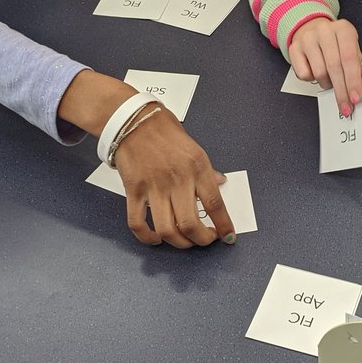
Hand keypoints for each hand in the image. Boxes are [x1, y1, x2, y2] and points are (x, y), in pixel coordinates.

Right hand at [114, 106, 236, 248]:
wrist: (133, 119)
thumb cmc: (164, 130)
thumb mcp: (195, 147)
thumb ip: (207, 170)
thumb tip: (220, 183)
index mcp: (197, 167)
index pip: (215, 204)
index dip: (224, 226)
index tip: (228, 236)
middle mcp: (177, 179)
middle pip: (191, 224)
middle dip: (201, 240)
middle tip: (205, 240)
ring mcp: (154, 186)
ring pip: (167, 229)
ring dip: (178, 243)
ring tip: (184, 241)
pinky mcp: (134, 190)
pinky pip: (138, 222)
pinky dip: (147, 237)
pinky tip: (155, 238)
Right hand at [288, 17, 361, 115]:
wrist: (310, 30)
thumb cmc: (334, 42)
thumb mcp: (350, 49)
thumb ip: (357, 67)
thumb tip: (361, 87)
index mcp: (343, 29)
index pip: (349, 58)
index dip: (353, 81)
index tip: (355, 98)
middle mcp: (325, 31)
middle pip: (334, 67)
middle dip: (341, 91)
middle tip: (345, 105)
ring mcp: (308, 39)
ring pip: (319, 72)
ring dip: (327, 84)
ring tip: (330, 81)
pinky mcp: (294, 48)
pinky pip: (304, 74)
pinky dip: (312, 79)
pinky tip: (316, 72)